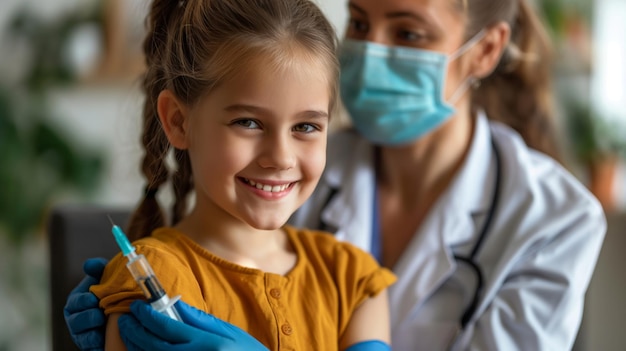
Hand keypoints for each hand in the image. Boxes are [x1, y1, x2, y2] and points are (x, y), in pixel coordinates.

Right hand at [63, 257, 107, 350]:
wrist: (119, 315)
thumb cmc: (109, 293)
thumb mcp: (103, 280)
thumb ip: (97, 270)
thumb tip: (89, 264)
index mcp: (77, 301)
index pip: (76, 301)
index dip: (84, 300)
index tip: (94, 299)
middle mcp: (76, 319)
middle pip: (76, 321)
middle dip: (88, 318)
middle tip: (100, 315)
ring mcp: (82, 335)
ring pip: (83, 337)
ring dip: (92, 335)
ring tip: (101, 332)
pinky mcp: (90, 346)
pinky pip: (90, 349)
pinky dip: (96, 347)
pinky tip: (104, 345)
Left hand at [119, 299, 269, 350]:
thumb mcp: (230, 333)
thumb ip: (201, 320)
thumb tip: (176, 303)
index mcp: (206, 344)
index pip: (165, 325)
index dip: (146, 314)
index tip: (137, 306)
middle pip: (151, 344)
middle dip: (133, 329)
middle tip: (126, 319)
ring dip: (134, 346)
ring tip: (130, 334)